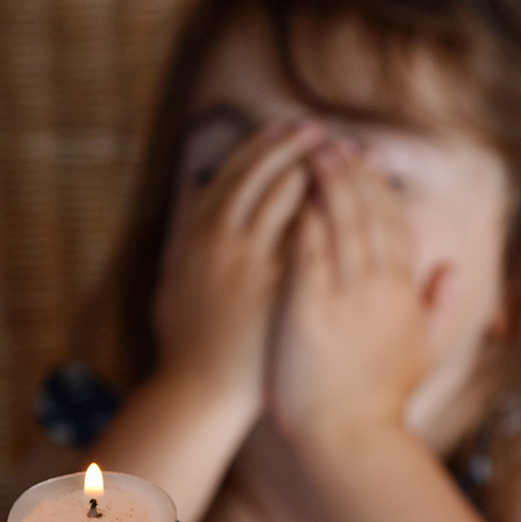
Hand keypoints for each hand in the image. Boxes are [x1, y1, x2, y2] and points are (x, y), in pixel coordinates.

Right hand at [153, 120, 321, 425]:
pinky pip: (307, 235)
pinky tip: (347, 198)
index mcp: (196, 234)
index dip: (258, 147)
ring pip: (283, 196)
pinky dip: (326, 211)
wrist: (201, 394)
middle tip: (315, 128)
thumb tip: (191, 227)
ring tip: (339, 152)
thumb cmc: (188, 347)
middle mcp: (221, 239)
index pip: (231, 173)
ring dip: (313, 169)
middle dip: (290, 146)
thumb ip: (184, 251)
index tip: (281, 128)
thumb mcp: (173, 287)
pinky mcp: (279, 285)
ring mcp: (251, 261)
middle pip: (260, 174)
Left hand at [270, 150, 454, 445]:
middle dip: (351, 173)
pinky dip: (303, 217)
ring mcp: (345, 295)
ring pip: (340, 222)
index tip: (364, 161)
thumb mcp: (426, 352)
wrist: (349, 438)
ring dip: (327, 183)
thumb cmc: (380, 400)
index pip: (394, 223)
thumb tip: (452, 268)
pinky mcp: (309, 307)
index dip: (379, 188)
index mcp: (404, 292)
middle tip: (333, 142)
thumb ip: (442, 306)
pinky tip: (293, 194)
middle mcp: (379, 286)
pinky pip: (308, 249)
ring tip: (312, 153)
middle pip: (368, 213)